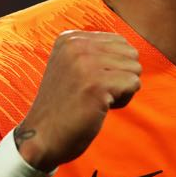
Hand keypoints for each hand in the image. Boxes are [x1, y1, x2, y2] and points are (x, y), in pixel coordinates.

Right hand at [17, 30, 141, 171]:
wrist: (41, 138)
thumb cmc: (64, 106)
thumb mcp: (72, 67)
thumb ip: (96, 53)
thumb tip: (132, 50)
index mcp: (70, 38)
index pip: (119, 42)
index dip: (114, 67)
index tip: (90, 82)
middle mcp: (76, 45)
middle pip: (130, 54)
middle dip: (121, 76)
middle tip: (96, 93)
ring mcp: (85, 64)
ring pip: (134, 68)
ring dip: (122, 89)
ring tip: (96, 100)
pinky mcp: (96, 84)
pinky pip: (134, 84)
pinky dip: (123, 100)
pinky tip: (100, 108)